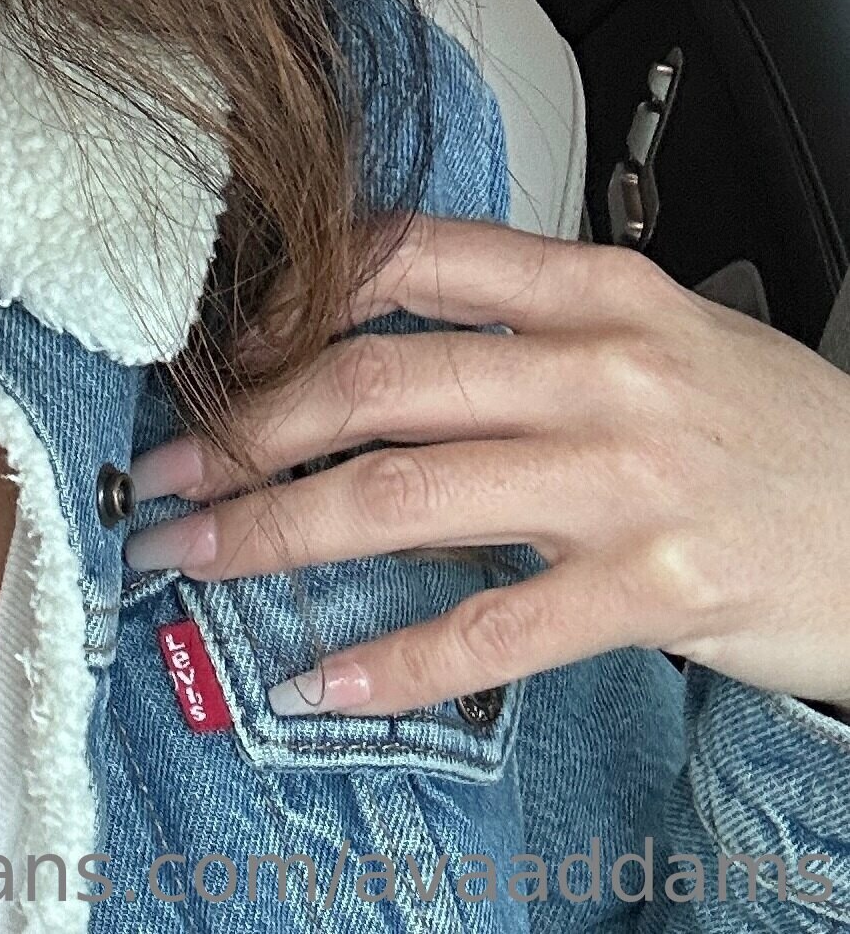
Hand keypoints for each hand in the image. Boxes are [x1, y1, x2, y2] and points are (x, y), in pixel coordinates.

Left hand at [121, 214, 849, 718]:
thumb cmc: (769, 429)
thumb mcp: (656, 333)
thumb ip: (522, 323)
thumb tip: (363, 337)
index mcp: (596, 290)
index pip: (408, 257)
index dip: (289, 298)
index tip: (211, 343)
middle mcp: (601, 371)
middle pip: (375, 380)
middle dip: (245, 426)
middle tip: (165, 464)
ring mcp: (627, 480)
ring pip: (405, 494)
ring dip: (276, 529)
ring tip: (195, 552)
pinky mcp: (656, 591)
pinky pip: (493, 628)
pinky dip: (392, 660)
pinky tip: (321, 678)